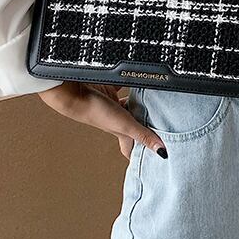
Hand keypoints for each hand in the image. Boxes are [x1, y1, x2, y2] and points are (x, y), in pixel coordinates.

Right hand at [38, 81, 167, 160]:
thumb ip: (144, 136)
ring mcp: (114, 105)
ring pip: (130, 107)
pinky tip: (139, 82)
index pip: (130, 148)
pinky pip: (123, 89)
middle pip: (133, 126)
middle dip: (144, 126)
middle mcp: (118, 120)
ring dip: (140, 105)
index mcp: (121, 133)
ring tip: (154, 103)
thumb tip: (162, 152)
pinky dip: (132, 86)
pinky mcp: (110, 90)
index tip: (150, 157)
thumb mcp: (126, 126)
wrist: (76, 92)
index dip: (138, 154)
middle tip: (159, 125)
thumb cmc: (95, 112)